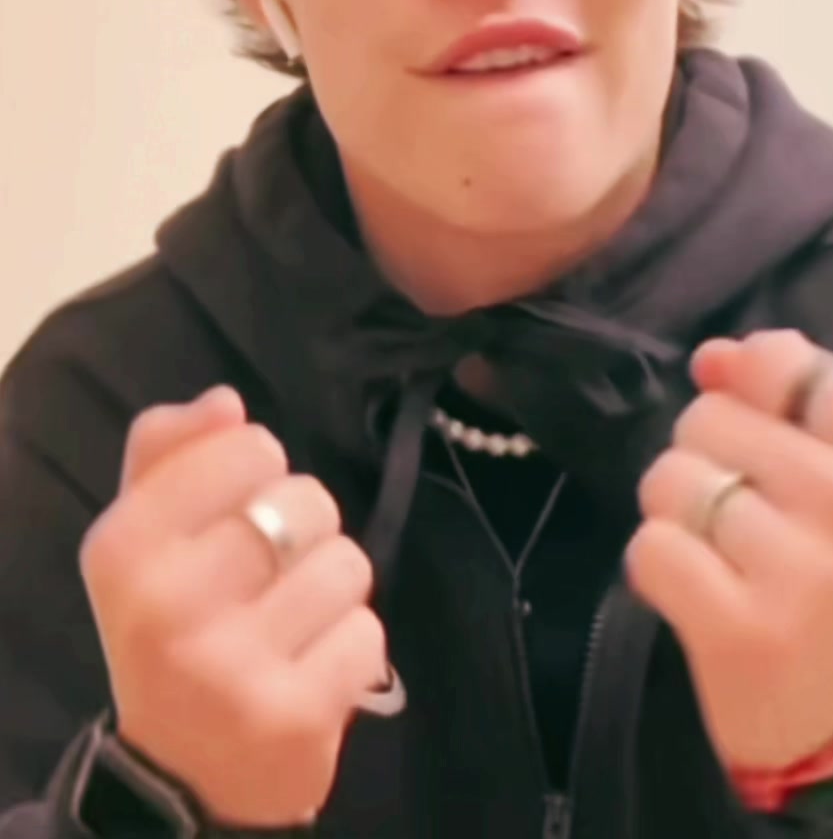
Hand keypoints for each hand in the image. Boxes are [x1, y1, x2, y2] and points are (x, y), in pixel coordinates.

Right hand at [80, 387, 388, 826]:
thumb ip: (171, 455)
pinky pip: (368, 633)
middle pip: (307, 502)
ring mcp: (233, 668)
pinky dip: (351, 646)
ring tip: (291, 624)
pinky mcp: (294, 717)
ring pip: (346, 565)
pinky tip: (310, 669)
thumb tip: (224, 401)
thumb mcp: (147, 538)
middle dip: (304, 530)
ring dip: (333, 589)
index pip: (248, 446)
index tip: (237, 509)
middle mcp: (169, 607)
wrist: (184, 769)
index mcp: (126, 548)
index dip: (260, 469)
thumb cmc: (175, 626)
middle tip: (268, 575)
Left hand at [626, 331, 832, 770]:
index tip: (763, 440)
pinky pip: (650, 547)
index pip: (783, 361)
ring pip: (672, 478)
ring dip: (674, 512)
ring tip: (718, 554)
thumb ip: (782, 397)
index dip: (748, 390)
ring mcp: (805, 572)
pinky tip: (695, 592)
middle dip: (705, 456)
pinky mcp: (742, 631)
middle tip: (742, 516)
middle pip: (710, 416)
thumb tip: (714, 354)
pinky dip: (655, 565)